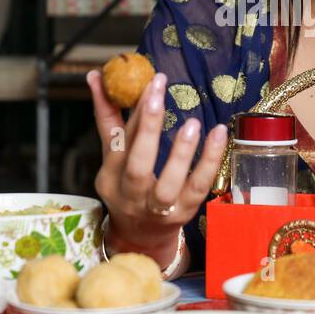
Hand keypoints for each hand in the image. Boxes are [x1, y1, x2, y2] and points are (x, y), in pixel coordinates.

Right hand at [86, 69, 227, 262]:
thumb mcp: (114, 157)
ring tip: (192, 123)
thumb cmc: (127, 187)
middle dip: (147, 128)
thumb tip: (96, 75)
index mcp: (110, 177)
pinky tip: (218, 134)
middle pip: (138, 165)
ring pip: (169, 183)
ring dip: (181, 152)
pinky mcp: (185, 214)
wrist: (141, 238)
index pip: (119, 142)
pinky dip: (209, 161)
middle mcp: (131, 196)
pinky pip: (199, 188)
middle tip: (158, 93)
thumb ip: (108, 117)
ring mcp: (159, 208)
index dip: (133, 112)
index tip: (149, 82)